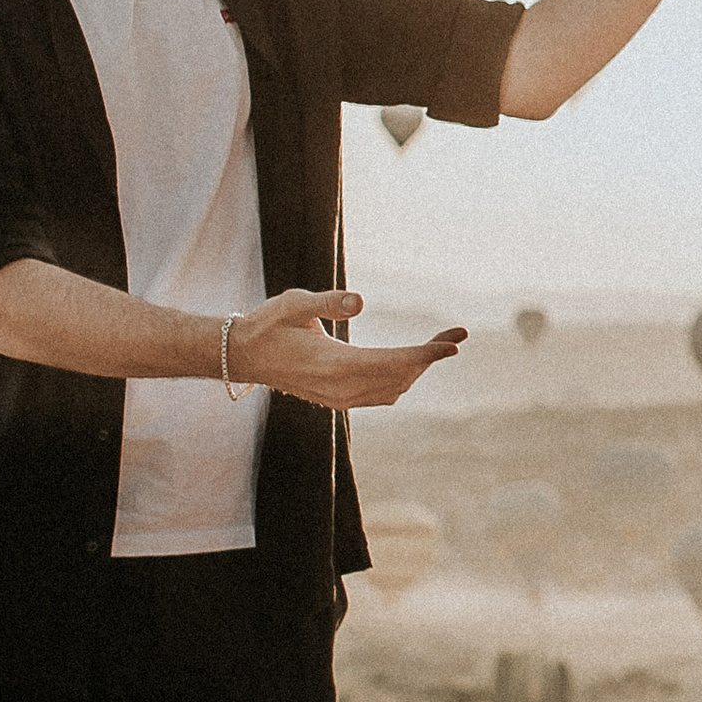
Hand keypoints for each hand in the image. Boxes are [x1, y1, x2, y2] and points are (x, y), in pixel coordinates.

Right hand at [226, 288, 465, 411]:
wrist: (244, 356)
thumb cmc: (268, 324)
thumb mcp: (292, 303)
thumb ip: (326, 301)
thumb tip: (360, 300)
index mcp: (332, 365)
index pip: (392, 364)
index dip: (426, 355)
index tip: (455, 344)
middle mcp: (340, 389)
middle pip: (400, 376)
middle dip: (431, 356)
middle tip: (457, 333)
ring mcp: (339, 399)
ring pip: (394, 388)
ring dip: (418, 368)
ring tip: (441, 343)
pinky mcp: (338, 400)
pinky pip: (381, 394)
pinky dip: (403, 378)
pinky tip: (412, 361)